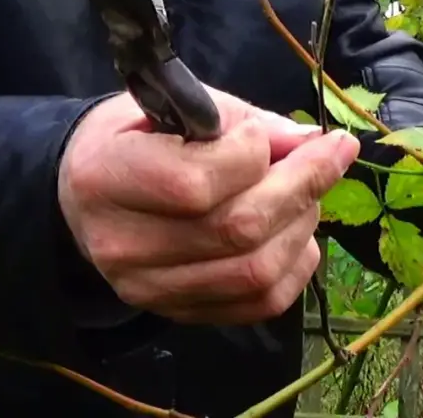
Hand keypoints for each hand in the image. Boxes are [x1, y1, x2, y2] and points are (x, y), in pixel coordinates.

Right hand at [58, 87, 359, 323]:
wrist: (94, 192)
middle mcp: (121, 244)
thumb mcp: (184, 108)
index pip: (195, 183)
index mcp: (105, 177)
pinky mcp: (181, 313)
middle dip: (301, 185)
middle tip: (329, 154)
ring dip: (302, 224)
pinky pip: (262, 302)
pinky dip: (297, 264)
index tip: (262, 134)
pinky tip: (296, 230)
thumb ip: (248, 123)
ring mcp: (150, 289)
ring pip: (257, 270)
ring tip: (307, 191)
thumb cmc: (144, 136)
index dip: (249, 154)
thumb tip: (315, 143)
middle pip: (238, 229)